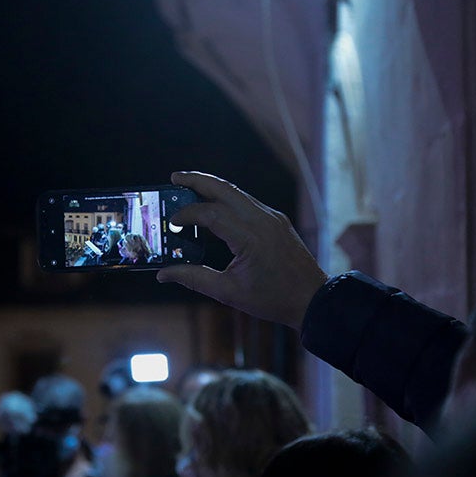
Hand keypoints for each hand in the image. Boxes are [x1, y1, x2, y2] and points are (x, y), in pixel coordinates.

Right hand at [156, 171, 326, 329]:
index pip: (211, 214)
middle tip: (174, 177)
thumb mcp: (228, 292)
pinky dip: (227, 199)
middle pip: (224, 189)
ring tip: (189, 186)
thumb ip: (194, 279)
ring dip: (212, 187)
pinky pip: (247, 202)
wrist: (312, 298)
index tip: (172, 222)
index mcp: (250, 238)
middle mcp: (262, 220)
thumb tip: (163, 274)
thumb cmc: (273, 299)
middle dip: (197, 180)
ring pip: (237, 192)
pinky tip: (214, 206)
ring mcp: (272, 217)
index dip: (188, 214)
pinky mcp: (277, 219)